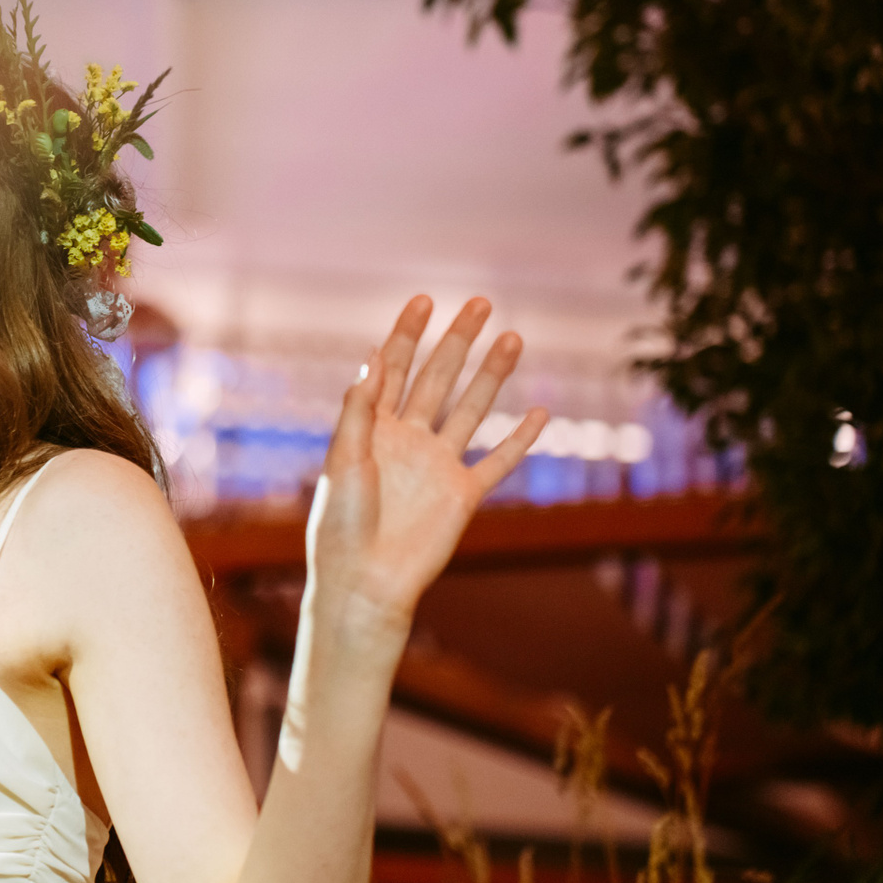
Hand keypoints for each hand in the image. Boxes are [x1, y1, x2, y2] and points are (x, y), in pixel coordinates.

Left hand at [309, 296, 547, 636]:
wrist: (365, 582)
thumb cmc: (341, 525)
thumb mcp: (343, 460)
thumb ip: (359, 411)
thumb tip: (373, 358)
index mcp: (372, 426)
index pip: (393, 368)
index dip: (407, 333)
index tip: (424, 300)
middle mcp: (408, 439)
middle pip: (437, 378)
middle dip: (457, 341)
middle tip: (480, 303)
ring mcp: (438, 465)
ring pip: (472, 409)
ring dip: (493, 374)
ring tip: (513, 337)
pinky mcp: (463, 496)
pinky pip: (498, 462)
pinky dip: (521, 439)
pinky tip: (542, 412)